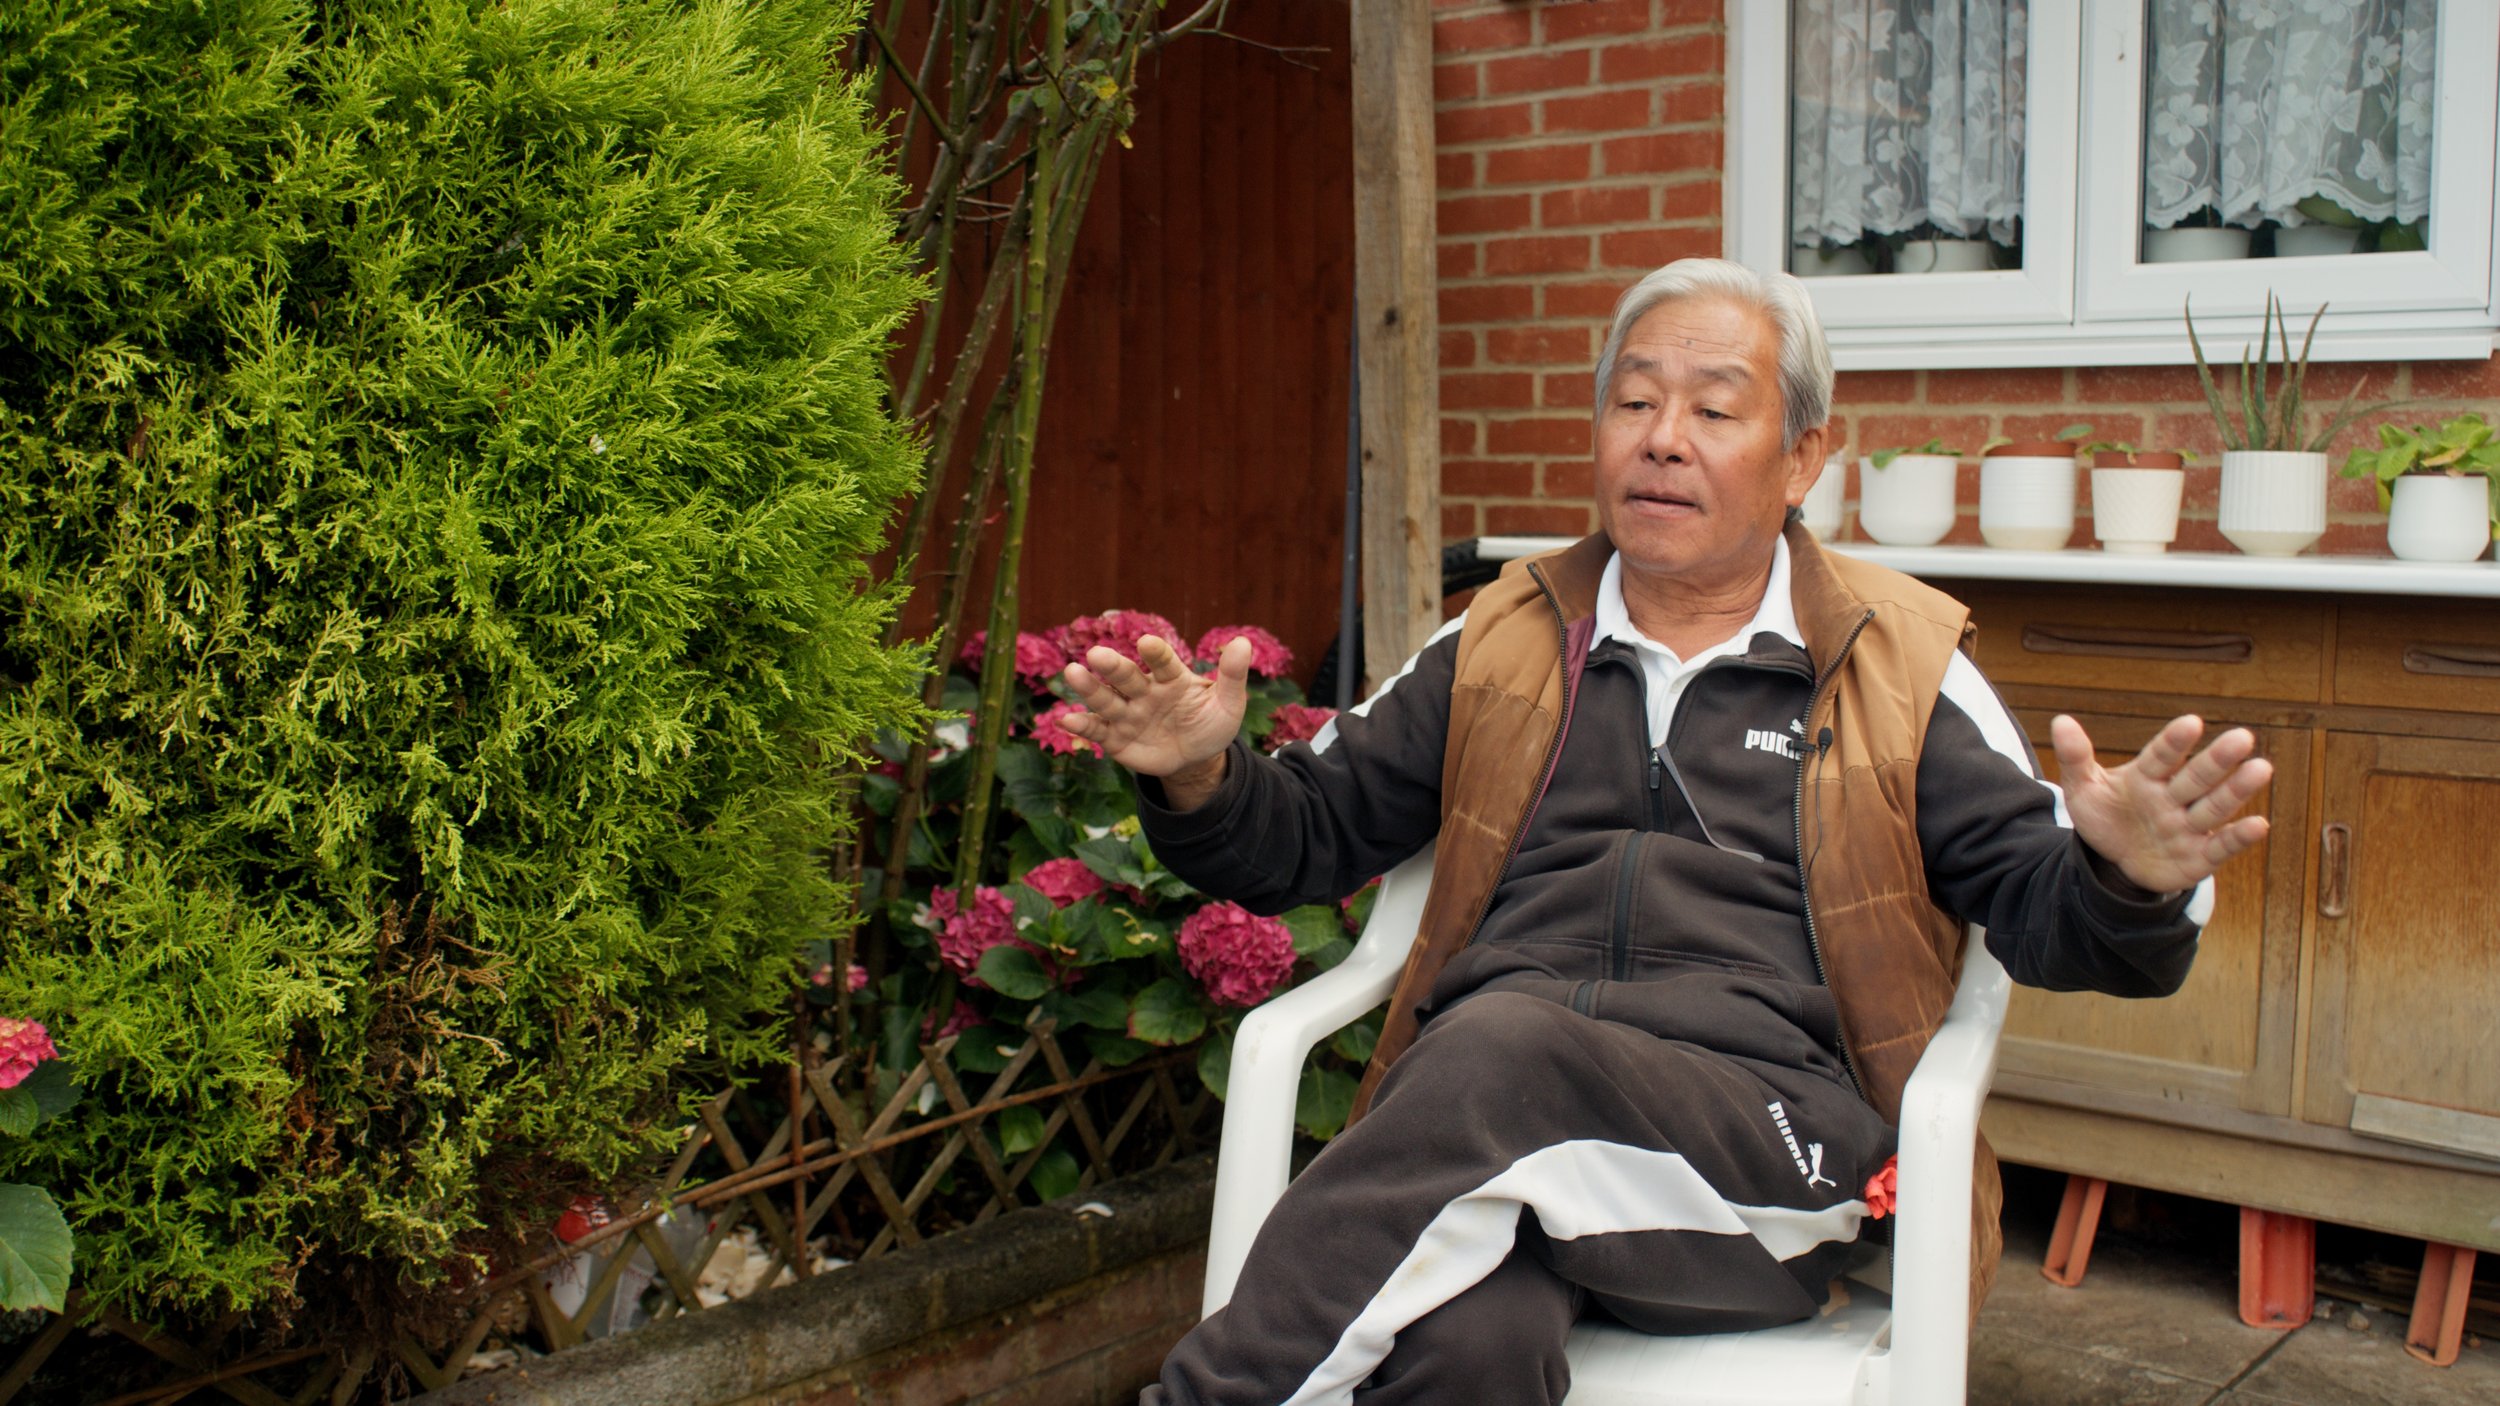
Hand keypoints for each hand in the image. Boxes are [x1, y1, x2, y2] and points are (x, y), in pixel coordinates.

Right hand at [1059, 634, 1251, 786]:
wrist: (1196, 758)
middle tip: (1097, 653)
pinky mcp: (1116, 738)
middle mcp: (1145, 691)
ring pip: (1107, 699)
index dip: (1155, 653)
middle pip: (1127, 676)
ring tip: (1073, 673)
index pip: (1163, 661)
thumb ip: (1232, 675)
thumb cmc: (1211, 723)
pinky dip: (1082, 725)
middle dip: (1113, 666)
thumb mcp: (1228, 703)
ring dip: (1089, 688)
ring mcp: (1128, 714)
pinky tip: (1066, 719)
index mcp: (1171, 678)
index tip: (1147, 643)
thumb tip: (1243, 642)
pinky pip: (1097, 730)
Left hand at [2050, 714, 2271, 894]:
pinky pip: (2221, 846)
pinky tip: (2259, 825)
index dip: (2175, 741)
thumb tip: (2061, 721)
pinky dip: (2238, 837)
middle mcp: (2174, 797)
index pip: (2162, 756)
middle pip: (2196, 777)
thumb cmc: (2106, 816)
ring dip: (2237, 790)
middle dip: (2218, 760)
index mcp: (2148, 776)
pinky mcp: (2200, 856)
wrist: (2115, 860)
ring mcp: (2189, 826)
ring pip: (2215, 806)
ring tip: (2261, 768)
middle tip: (2243, 737)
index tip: (2192, 723)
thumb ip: (2076, 757)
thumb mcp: (2085, 789)